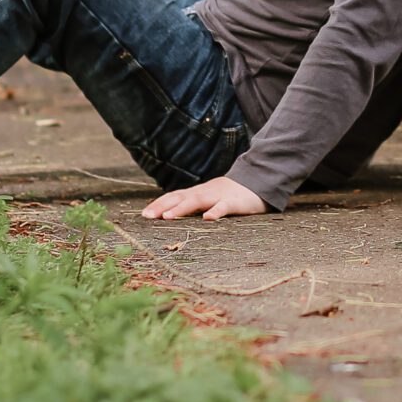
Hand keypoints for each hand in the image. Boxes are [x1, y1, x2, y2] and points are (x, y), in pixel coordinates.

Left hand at [140, 176, 268, 221]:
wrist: (258, 182)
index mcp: (198, 192)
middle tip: (147, 216)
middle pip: (180, 197)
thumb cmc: (231, 195)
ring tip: (167, 217)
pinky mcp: (234, 202)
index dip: (159, 204)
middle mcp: (204, 192)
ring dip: (181, 208)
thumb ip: (194, 204)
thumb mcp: (209, 198)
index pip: (174, 196)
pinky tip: (207, 218)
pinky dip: (215, 211)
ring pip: (198, 200)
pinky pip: (223, 206)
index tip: (144, 214)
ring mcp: (219, 195)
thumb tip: (172, 215)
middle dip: (162, 206)